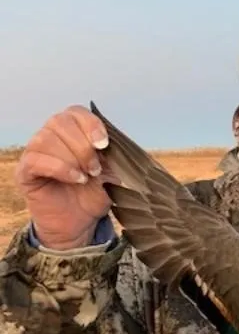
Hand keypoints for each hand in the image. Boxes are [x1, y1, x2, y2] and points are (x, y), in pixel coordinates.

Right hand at [15, 105, 112, 249]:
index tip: (104, 144)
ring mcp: (36, 152)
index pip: (76, 112)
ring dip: (71, 158)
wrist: (82, 221)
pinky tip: (76, 180)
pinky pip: (36, 160)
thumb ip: (114, 153)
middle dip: (83, 146)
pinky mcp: (25, 171)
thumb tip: (117, 141)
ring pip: (46, 139)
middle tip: (96, 169)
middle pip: (60, 122)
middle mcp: (51, 135)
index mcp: (73, 130)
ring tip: (86, 177)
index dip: (91, 125)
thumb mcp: (113, 171)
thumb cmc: (96, 192)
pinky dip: (60, 168)